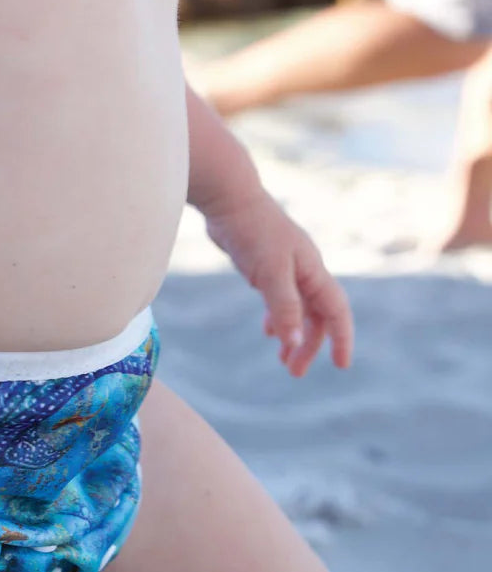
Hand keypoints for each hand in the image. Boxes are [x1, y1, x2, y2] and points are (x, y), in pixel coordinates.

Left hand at [205, 190, 353, 376]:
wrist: (229, 199)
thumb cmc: (253, 232)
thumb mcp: (270, 272)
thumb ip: (283, 307)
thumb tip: (295, 341)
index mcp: (313, 272)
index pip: (336, 311)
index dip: (341, 338)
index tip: (341, 366)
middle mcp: (305, 271)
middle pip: (316, 316)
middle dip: (309, 346)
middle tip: (293, 372)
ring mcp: (286, 268)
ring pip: (298, 309)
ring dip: (293, 335)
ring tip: (283, 361)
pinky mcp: (265, 266)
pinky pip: (280, 300)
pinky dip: (277, 318)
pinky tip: (267, 331)